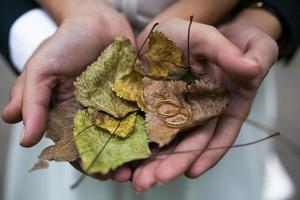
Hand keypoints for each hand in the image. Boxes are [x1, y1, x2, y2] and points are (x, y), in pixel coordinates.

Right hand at [2, 0, 133, 181]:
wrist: (96, 21)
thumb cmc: (66, 42)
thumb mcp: (41, 69)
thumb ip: (33, 102)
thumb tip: (26, 138)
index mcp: (67, 114)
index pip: (74, 146)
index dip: (85, 162)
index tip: (99, 172)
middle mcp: (92, 114)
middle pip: (103, 146)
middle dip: (114, 162)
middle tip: (127, 174)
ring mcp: (114, 106)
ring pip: (124, 135)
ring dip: (132, 151)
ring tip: (143, 163)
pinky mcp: (132, 96)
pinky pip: (140, 115)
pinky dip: (147, 128)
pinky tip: (156, 140)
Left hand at [130, 18, 277, 191]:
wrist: (180, 29)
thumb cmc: (207, 35)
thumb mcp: (220, 39)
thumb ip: (236, 54)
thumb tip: (249, 67)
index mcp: (220, 104)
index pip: (217, 135)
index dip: (205, 154)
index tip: (190, 171)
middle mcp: (194, 113)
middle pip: (184, 143)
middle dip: (167, 164)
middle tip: (147, 181)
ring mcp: (169, 109)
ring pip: (159, 138)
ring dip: (144, 159)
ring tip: (127, 176)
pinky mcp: (147, 101)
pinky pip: (139, 121)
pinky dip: (130, 137)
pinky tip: (118, 151)